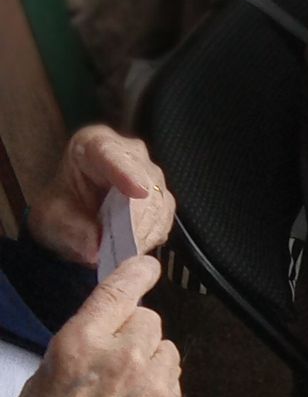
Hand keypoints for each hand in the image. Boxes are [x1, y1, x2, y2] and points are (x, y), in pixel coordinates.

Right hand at [1, 257, 181, 396]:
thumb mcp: (44, 376)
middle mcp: (122, 357)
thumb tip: (105, 333)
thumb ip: (82, 345)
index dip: (137, 273)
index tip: (146, 267)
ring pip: (166, 349)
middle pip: (149, 319)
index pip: (120, 291)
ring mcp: (153, 385)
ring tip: (123, 391)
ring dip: (151, 360)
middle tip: (114, 361)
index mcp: (81, 342)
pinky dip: (159, 389)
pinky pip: (173, 381)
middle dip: (134, 333)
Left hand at [27, 125, 174, 268]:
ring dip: (146, 228)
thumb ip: (71, 230)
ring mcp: (148, 174)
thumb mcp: (52, 219)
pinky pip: (165, 216)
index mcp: (92, 144)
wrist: (71, 220)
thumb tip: (94, 249)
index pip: (110, 152)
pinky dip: (152, 235)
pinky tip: (135, 248)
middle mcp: (127, 153)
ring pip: (159, 198)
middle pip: (144, 177)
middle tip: (126, 245)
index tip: (138, 191)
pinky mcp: (160, 197)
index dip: (126, 172)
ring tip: (127, 252)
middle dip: (138, 214)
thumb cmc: (60, 209)